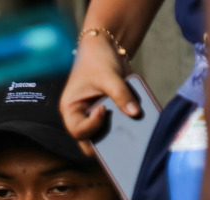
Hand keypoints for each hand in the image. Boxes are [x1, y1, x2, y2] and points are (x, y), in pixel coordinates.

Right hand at [60, 32, 139, 156]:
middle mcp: (81, 118)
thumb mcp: (109, 76)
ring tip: (133, 132)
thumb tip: (135, 113)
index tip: (104, 109)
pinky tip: (138, 123)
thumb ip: (121, 94)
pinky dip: (126, 127)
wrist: (105, 46)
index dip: (92, 126)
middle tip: (124, 137)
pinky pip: (117, 129)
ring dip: (118, 136)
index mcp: (71, 110)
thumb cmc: (97, 58)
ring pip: (105, 139)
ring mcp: (95, 119)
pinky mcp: (109, 116)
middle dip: (107, 142)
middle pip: (91, 143)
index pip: (78, 132)